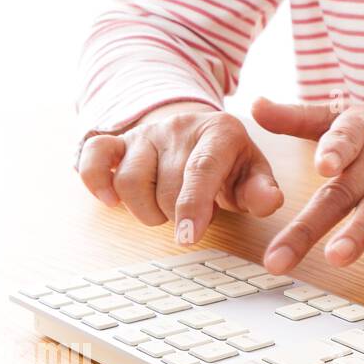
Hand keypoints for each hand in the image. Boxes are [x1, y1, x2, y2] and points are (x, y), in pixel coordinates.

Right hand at [77, 100, 283, 242]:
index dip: (194, 205)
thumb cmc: (230, 164)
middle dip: (177, 214)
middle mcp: (180, 126)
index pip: (202, 168)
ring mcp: (146, 132)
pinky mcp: (118, 140)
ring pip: (129, 179)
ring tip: (165, 208)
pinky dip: (97, 183)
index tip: (188, 237)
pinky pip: (94, 157)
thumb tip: (269, 201)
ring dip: (144, 209)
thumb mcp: (254, 174)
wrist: (199, 134)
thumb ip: (262, 190)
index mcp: (221, 131)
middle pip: (166, 184)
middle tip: (192, 216)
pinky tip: (112, 200)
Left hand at [252, 98, 363, 274]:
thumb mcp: (345, 116)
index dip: (334, 150)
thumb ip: (298, 117)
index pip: (341, 141)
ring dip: (359, 232)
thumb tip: (254, 106)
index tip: (322, 166)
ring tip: (338, 255)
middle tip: (279, 257)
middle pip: (341, 194)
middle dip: (309, 227)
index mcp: (356, 134)